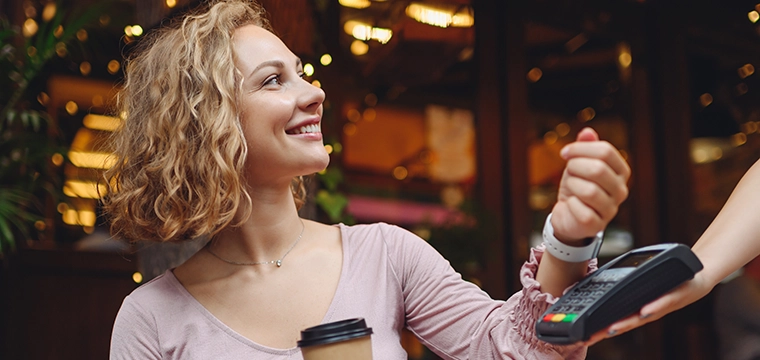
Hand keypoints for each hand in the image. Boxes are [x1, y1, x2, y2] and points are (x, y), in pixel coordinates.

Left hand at [550, 128, 630, 242]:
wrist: (568, 214)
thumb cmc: (576, 186)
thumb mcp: (579, 163)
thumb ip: (585, 147)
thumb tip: (587, 132)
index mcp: (621, 171)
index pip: (606, 151)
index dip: (580, 148)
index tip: (565, 153)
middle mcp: (621, 190)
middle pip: (598, 169)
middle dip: (575, 166)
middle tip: (568, 171)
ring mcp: (611, 209)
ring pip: (590, 190)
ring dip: (572, 185)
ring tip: (570, 188)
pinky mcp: (597, 225)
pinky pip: (582, 210)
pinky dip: (570, 204)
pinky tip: (571, 204)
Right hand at [583, 271, 714, 345]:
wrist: (699, 277)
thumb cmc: (670, 283)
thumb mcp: (645, 284)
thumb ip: (628, 286)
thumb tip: (606, 282)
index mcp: (638, 308)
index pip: (615, 320)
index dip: (599, 329)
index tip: (583, 336)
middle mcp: (648, 311)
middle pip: (624, 323)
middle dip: (605, 331)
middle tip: (589, 338)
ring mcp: (661, 305)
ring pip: (641, 317)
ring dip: (626, 323)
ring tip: (611, 329)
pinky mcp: (676, 296)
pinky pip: (664, 302)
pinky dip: (654, 307)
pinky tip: (644, 311)